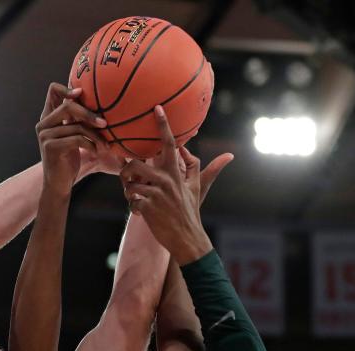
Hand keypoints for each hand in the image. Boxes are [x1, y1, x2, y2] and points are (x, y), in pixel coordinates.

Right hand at [36, 83, 116, 195]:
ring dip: (95, 135)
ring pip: (76, 126)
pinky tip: (96, 152)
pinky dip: (91, 145)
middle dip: (89, 114)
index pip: (53, 90)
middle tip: (105, 124)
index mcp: (48, 117)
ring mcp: (45, 135)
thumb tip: (101, 106)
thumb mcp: (73, 137)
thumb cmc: (69, 159)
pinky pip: (76, 139)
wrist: (59, 184)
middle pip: (68, 106)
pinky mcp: (51, 147)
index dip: (68, 88)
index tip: (82, 94)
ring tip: (105, 145)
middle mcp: (44, 123)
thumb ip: (76, 121)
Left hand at [120, 105, 232, 264]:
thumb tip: (228, 156)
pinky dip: (133, 207)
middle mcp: (166, 180)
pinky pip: (130, 201)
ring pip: (128, 183)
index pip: (170, 144)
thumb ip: (206, 169)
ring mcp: (155, 194)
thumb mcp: (198, 188)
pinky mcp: (147, 208)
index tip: (156, 108)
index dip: (163, 125)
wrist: (187, 239)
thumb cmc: (190, 211)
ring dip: (128, 190)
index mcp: (176, 173)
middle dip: (127, 170)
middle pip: (135, 163)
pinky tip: (141, 213)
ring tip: (136, 197)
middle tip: (130, 178)